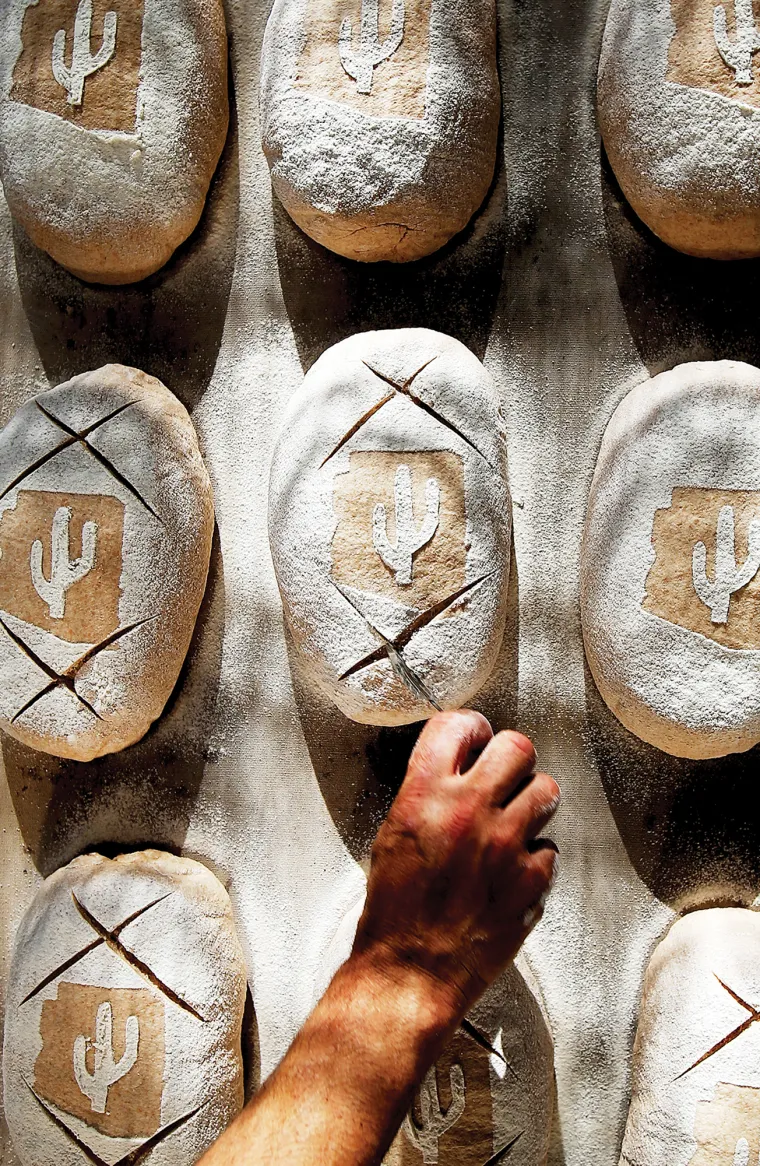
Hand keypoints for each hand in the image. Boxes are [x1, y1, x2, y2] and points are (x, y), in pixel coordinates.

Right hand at [352, 710, 559, 1020]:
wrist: (410, 971)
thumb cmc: (394, 910)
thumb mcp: (393, 834)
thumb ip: (428, 793)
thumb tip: (462, 768)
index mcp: (424, 794)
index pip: (458, 725)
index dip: (471, 728)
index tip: (476, 739)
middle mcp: (467, 811)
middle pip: (517, 746)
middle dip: (511, 760)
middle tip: (503, 779)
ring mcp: (505, 845)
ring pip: (546, 790)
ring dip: (531, 803)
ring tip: (513, 825)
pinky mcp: (532, 880)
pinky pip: (549, 848)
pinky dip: (534, 857)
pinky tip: (511, 872)